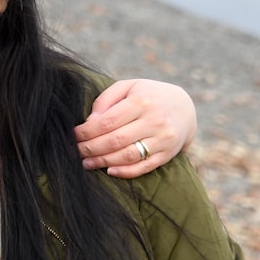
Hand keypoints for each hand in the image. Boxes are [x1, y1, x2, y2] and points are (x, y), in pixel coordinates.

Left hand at [75, 79, 196, 178]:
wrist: (185, 107)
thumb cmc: (148, 95)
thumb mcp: (128, 87)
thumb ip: (106, 100)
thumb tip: (89, 121)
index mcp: (142, 101)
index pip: (108, 121)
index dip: (87, 131)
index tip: (74, 135)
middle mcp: (155, 121)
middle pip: (115, 140)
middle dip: (91, 148)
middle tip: (76, 151)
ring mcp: (163, 139)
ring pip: (128, 156)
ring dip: (103, 162)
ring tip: (86, 163)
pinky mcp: (168, 154)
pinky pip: (144, 167)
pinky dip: (125, 172)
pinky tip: (109, 170)